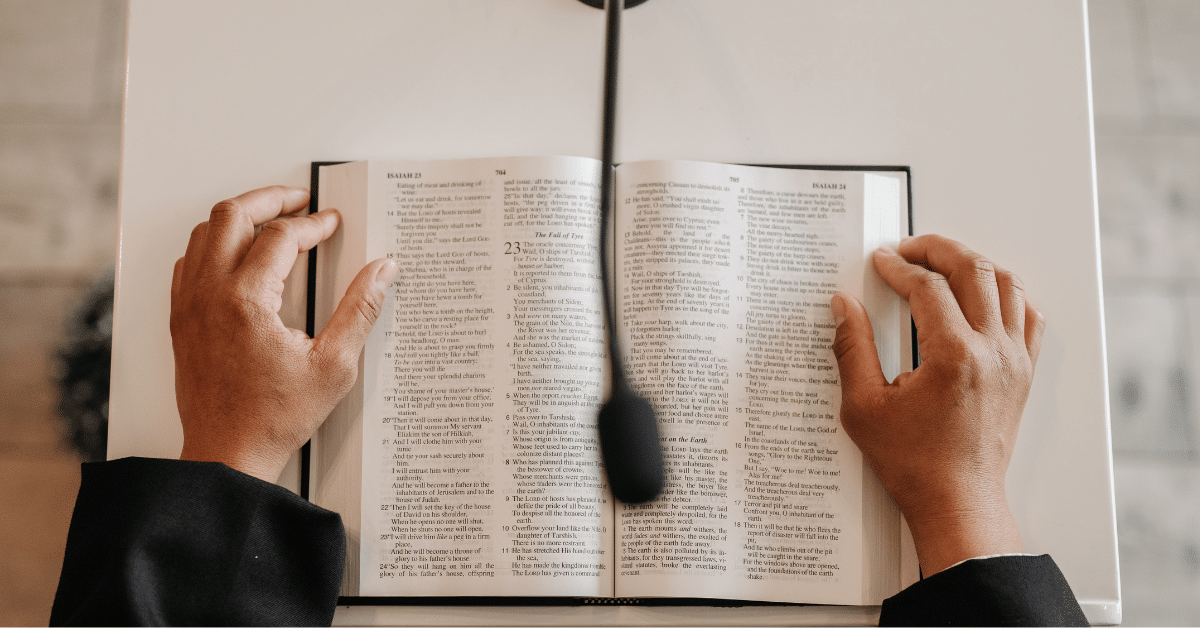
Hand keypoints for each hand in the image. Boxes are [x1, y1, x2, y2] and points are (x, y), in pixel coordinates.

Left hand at [171, 186, 397, 481]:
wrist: (229, 452)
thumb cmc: (274, 417)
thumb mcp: (334, 365)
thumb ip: (360, 310)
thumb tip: (381, 272)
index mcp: (246, 301)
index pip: (281, 237)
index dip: (313, 224)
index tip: (331, 224)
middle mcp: (210, 295)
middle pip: (232, 215)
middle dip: (270, 199)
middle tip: (299, 201)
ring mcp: (190, 305)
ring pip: (205, 232)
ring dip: (240, 217)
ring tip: (271, 219)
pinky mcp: (181, 319)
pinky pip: (189, 261)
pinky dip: (214, 244)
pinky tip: (237, 254)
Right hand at [830, 234, 1044, 575]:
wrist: (956, 501)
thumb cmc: (913, 463)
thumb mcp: (864, 406)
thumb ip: (852, 348)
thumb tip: (844, 306)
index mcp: (953, 357)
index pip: (927, 287)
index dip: (898, 268)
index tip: (880, 262)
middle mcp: (991, 352)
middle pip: (973, 270)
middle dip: (937, 250)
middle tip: (909, 249)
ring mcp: (1014, 361)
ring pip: (1007, 284)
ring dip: (973, 263)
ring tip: (943, 263)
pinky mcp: (1023, 373)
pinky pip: (1029, 315)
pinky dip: (1007, 293)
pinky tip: (984, 294)